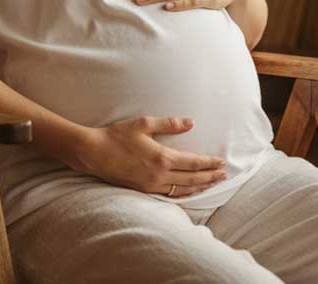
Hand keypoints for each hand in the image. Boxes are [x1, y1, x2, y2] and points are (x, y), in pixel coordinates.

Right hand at [80, 116, 227, 197]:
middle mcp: (159, 175)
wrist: (93, 153)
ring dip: (199, 186)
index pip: (193, 163)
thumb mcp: (143, 124)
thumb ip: (169, 124)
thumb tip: (190, 122)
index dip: (209, 163)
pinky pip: (169, 195)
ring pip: (182, 189)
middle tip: (224, 175)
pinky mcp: (143, 190)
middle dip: (210, 177)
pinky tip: (189, 191)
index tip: (221, 162)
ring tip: (212, 184)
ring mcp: (151, 185)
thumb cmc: (117, 135)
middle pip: (192, 179)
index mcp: (162, 158)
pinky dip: (183, 193)